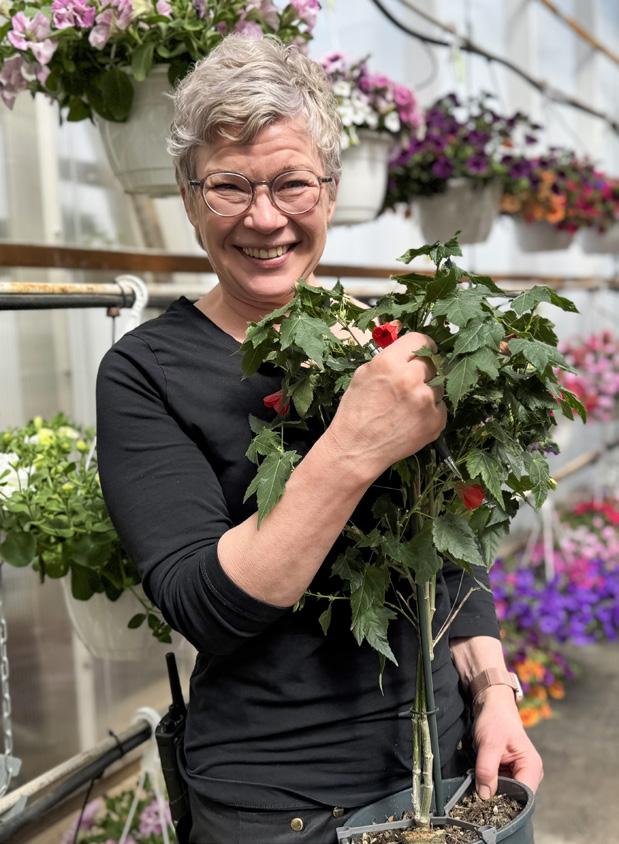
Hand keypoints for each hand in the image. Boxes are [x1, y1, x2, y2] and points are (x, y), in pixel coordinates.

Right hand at [326, 333, 446, 477]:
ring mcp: (426, 401)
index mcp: (390, 363)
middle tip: (413, 381)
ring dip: (427, 390)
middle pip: (432, 362)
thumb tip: (407, 351)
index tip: (425, 350)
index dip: (423, 345)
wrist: (356, 449)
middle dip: (424, 369)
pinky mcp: (436, 420)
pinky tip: (411, 418)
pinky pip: (440, 406)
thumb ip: (388, 359)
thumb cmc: (356, 413)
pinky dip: (429, 411)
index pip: (420, 340)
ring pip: (439, 385)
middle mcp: (410, 379)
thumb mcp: (363, 375)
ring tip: (408, 405)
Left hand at [472, 685, 543, 798]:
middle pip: (515, 798)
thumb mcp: (489, 744)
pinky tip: (480, 781)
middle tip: (478, 794)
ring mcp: (519, 774)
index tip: (487, 801)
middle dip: (497, 798)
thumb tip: (485, 796)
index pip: (524, 797)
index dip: (506, 802)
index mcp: (532, 767)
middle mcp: (529, 773)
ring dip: (492, 791)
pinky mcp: (508, 772)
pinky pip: (499, 786)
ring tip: (477, 785)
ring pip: (506, 793)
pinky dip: (489, 784)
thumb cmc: (496, 719)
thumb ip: (487, 770)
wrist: (492, 705)